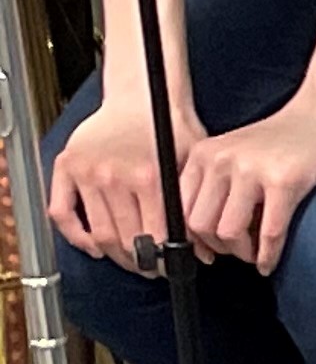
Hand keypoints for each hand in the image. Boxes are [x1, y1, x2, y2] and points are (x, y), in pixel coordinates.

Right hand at [47, 93, 189, 266]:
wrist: (141, 94)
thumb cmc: (172, 125)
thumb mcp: (193, 163)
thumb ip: (196, 205)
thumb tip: (204, 252)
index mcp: (149, 177)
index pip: (156, 237)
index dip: (164, 260)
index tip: (169, 268)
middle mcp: (115, 176)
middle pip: (126, 240)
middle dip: (141, 263)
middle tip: (151, 269)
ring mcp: (87, 172)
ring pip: (98, 233)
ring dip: (115, 256)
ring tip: (130, 260)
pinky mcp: (66, 166)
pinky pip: (62, 212)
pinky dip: (75, 236)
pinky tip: (94, 245)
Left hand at [180, 98, 315, 270]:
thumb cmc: (288, 137)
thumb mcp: (237, 152)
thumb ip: (217, 181)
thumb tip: (205, 232)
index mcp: (205, 154)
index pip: (179, 207)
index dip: (192, 236)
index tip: (209, 249)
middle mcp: (222, 160)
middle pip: (200, 224)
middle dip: (219, 248)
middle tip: (238, 252)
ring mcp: (252, 170)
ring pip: (228, 232)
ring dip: (242, 253)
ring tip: (256, 254)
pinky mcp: (285, 182)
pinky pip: (269, 232)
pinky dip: (268, 255)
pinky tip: (271, 261)